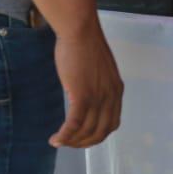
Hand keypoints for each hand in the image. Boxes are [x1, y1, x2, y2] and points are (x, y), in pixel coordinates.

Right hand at [49, 20, 123, 148]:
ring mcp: (98, 97)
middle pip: (100, 132)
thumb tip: (88, 92)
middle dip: (84, 143)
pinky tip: (55, 139)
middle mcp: (111, 97)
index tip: (83, 137)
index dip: (97, 135)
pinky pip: (74, 125)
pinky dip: (64, 136)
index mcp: (117, 90)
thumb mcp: (100, 68)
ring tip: (58, 142)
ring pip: (86, 131)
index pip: (112, 124)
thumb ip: (99, 83)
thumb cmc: (85, 43)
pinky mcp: (82, 96)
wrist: (80, 30)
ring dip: (71, 141)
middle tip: (69, 143)